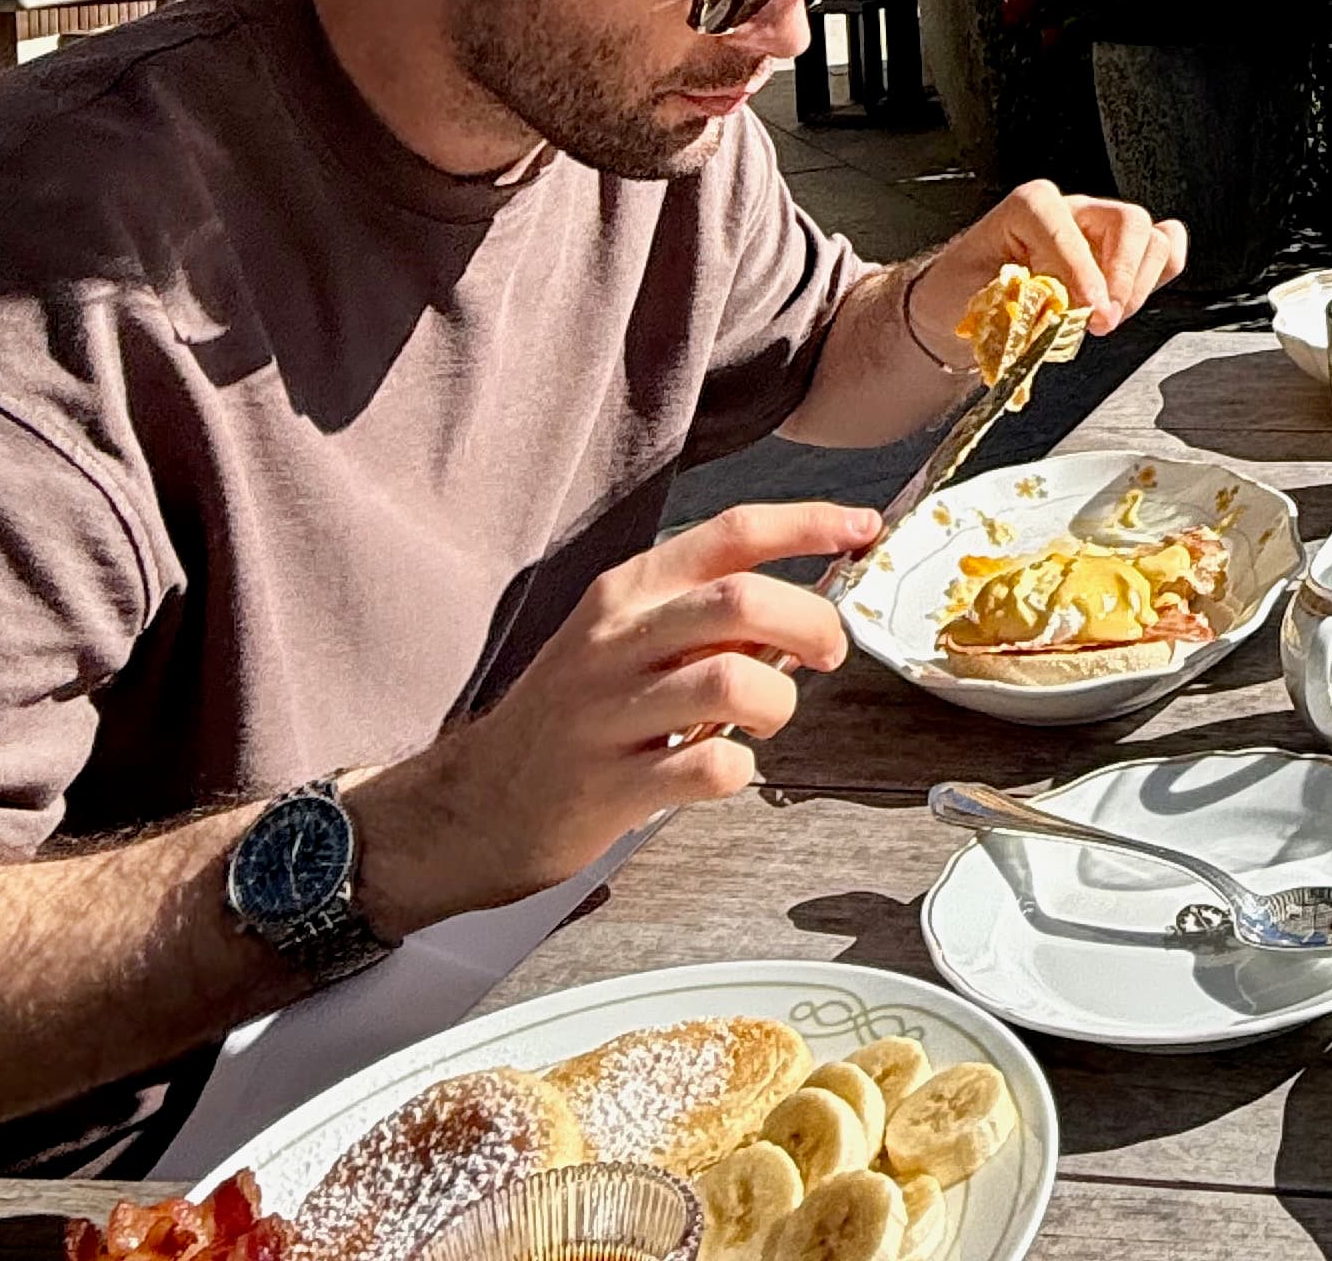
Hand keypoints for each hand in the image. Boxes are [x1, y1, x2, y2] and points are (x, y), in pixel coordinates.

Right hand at [348, 500, 876, 926]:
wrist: (469, 806)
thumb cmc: (570, 718)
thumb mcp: (627, 645)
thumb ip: (707, 621)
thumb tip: (806, 606)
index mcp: (626, 594)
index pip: (731, 533)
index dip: (808, 523)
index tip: (862, 528)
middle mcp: (614, 642)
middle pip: (740, 599)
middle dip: (811, 621)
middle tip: (828, 652)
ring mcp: (605, 715)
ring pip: (730, 678)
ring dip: (778, 700)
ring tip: (765, 719)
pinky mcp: (604, 787)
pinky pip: (704, 767)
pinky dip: (738, 767)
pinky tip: (726, 767)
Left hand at [917, 180, 1188, 347]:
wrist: (960, 306)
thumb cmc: (961, 297)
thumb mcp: (973, 300)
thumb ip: (1020, 303)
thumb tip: (1068, 313)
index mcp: (1027, 208)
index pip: (1065, 225)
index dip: (1081, 271)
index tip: (1088, 312)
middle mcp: (1072, 211)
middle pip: (1127, 221)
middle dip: (1123, 277)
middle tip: (1101, 322)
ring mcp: (1100, 230)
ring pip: (1152, 237)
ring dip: (1137, 287)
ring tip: (1103, 320)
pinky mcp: (1120, 255)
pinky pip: (1164, 249)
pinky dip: (1158, 276)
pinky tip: (1126, 303)